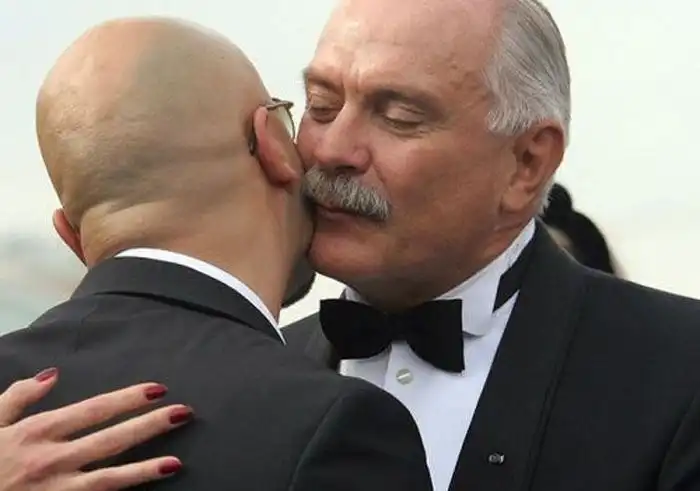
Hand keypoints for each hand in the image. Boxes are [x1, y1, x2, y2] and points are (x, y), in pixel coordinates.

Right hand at [0, 368, 192, 489]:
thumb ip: (18, 397)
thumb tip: (52, 374)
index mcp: (37, 432)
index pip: (93, 410)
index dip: (128, 399)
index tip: (158, 390)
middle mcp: (50, 460)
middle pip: (110, 440)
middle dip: (149, 426)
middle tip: (184, 413)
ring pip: (107, 479)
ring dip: (143, 470)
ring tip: (175, 463)